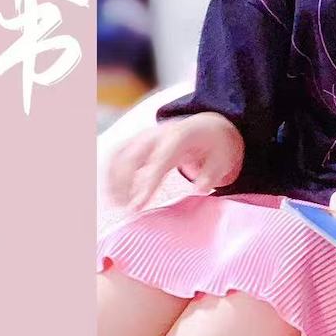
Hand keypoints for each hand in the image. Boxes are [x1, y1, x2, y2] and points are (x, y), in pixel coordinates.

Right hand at [107, 113, 244, 212]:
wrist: (207, 125)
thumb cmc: (216, 146)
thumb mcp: (223, 159)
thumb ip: (211, 174)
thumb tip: (199, 189)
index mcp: (179, 136)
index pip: (159, 160)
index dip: (147, 183)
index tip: (137, 205)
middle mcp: (157, 134)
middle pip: (133, 157)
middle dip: (124, 184)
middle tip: (127, 211)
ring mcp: (144, 136)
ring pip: (120, 155)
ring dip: (114, 181)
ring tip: (117, 205)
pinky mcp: (136, 141)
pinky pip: (117, 155)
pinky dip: (111, 174)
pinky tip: (113, 195)